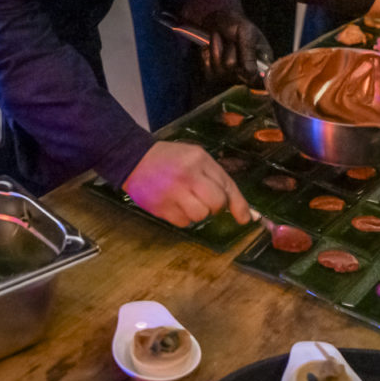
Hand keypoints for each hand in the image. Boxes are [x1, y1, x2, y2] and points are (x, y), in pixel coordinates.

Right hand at [123, 140, 252, 227]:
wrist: (134, 160)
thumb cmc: (170, 159)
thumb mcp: (195, 157)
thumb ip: (215, 178)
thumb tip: (239, 208)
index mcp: (200, 159)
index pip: (227, 185)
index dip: (238, 204)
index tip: (245, 219)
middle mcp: (188, 175)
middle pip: (217, 203)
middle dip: (215, 207)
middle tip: (204, 200)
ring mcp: (174, 192)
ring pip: (201, 216)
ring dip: (197, 212)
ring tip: (185, 200)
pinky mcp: (161, 207)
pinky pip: (184, 223)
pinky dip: (183, 217)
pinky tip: (174, 204)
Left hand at [199, 9, 273, 83]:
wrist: (218, 20)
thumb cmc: (236, 24)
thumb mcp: (246, 32)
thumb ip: (248, 51)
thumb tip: (250, 73)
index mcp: (262, 62)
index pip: (260, 81)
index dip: (251, 75)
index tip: (243, 65)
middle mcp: (247, 73)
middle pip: (237, 74)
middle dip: (230, 53)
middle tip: (231, 40)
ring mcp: (231, 76)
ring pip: (222, 71)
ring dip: (217, 51)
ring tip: (220, 39)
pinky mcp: (215, 76)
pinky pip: (209, 72)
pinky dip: (207, 56)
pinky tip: (211, 48)